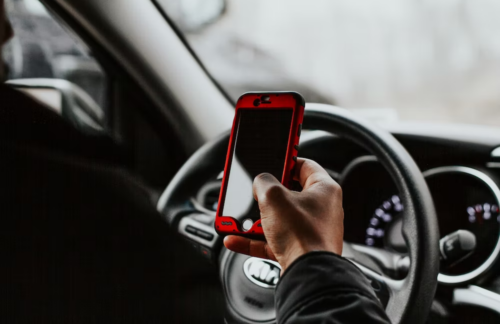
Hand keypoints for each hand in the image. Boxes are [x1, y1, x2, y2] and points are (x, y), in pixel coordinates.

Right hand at [224, 158, 343, 272]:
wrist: (307, 274)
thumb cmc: (303, 236)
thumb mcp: (273, 197)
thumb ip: (263, 182)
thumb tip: (260, 183)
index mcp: (324, 189)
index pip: (304, 164)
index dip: (285, 160)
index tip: (271, 157)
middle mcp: (320, 209)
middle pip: (287, 193)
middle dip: (264, 195)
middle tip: (252, 191)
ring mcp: (310, 230)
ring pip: (277, 218)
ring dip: (255, 219)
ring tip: (238, 217)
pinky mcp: (299, 249)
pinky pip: (272, 240)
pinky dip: (253, 239)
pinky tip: (235, 238)